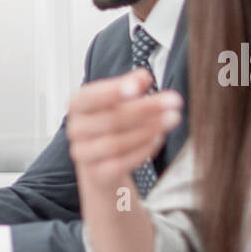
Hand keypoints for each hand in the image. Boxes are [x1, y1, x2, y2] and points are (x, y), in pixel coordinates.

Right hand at [66, 69, 181, 190]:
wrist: (102, 160)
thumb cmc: (113, 120)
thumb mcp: (120, 98)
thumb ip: (131, 85)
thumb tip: (143, 78)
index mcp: (78, 105)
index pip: (92, 97)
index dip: (115, 91)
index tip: (141, 85)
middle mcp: (76, 129)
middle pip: (110, 120)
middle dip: (145, 109)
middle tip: (174, 101)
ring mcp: (83, 154)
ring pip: (116, 143)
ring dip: (148, 130)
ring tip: (172, 119)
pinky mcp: (96, 174)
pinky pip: (120, 164)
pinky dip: (142, 151)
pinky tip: (158, 139)